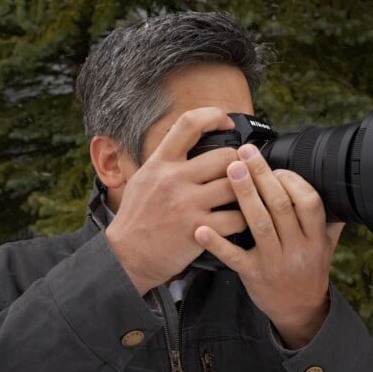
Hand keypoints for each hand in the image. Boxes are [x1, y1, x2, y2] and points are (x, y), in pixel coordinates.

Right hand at [105, 107, 245, 294]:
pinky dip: (244, 219)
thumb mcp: (143, 179)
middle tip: (244, 172)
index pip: (189, 124)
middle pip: (225, 157)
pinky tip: (240, 220)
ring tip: (246, 196)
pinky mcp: (198, 230)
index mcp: (160, 163)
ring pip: (236, 186)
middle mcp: (174, 179)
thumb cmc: (137, 217)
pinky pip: (236, 218)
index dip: (214, 115)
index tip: (227, 123)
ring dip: (246, 191)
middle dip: (240, 163)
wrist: (126, 256)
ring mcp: (187, 204)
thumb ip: (167, 160)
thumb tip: (191, 139)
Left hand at [195, 144, 344, 348]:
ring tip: (230, 170)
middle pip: (280, 206)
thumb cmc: (309, 272)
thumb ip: (329, 219)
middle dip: (262, 175)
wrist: (298, 311)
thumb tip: (337, 189)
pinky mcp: (252, 274)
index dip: (292, 181)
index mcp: (315, 238)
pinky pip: (233, 257)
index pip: (309, 202)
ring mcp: (274, 262)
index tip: (276, 167)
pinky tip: (202, 228)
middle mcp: (296, 248)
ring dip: (244, 194)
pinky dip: (217, 242)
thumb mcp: (327, 247)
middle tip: (245, 154)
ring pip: (259, 224)